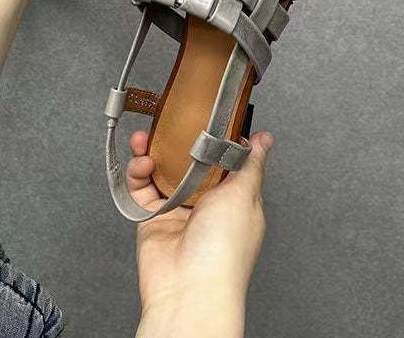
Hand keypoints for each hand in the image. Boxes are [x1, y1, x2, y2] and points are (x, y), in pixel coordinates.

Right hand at [129, 130, 273, 337]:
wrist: (189, 288)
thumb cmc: (224, 249)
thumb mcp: (245, 195)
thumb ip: (250, 163)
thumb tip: (264, 140)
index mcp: (235, 198)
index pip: (225, 159)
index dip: (215, 137)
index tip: (205, 116)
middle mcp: (207, 204)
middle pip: (190, 161)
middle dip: (177, 141)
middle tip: (167, 122)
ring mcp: (179, 210)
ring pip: (163, 171)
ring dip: (152, 151)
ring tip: (144, 139)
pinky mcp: (154, 218)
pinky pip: (142, 188)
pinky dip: (138, 172)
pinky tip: (141, 161)